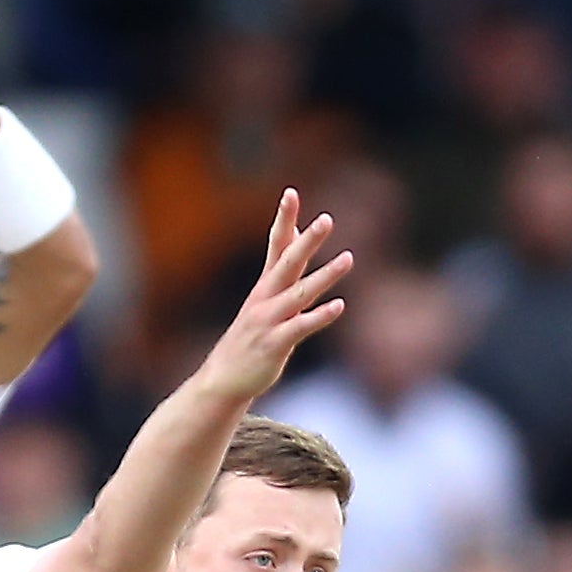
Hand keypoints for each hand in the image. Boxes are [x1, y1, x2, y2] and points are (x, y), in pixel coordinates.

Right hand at [197, 191, 350, 403]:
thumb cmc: (250, 337)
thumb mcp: (264, 298)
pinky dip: (320, 316)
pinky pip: (300, 327)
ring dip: (324, 276)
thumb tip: (294, 233)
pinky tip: (339, 305)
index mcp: (265, 286)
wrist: (223, 379)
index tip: (290, 193)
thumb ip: (281, 267)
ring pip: (300, 293)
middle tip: (326, 220)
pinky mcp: (275, 344)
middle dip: (307, 241)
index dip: (283, 220)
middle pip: (288, 263)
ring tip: (348, 258)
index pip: (276, 245)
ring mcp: (269, 321)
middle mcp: (266, 298)